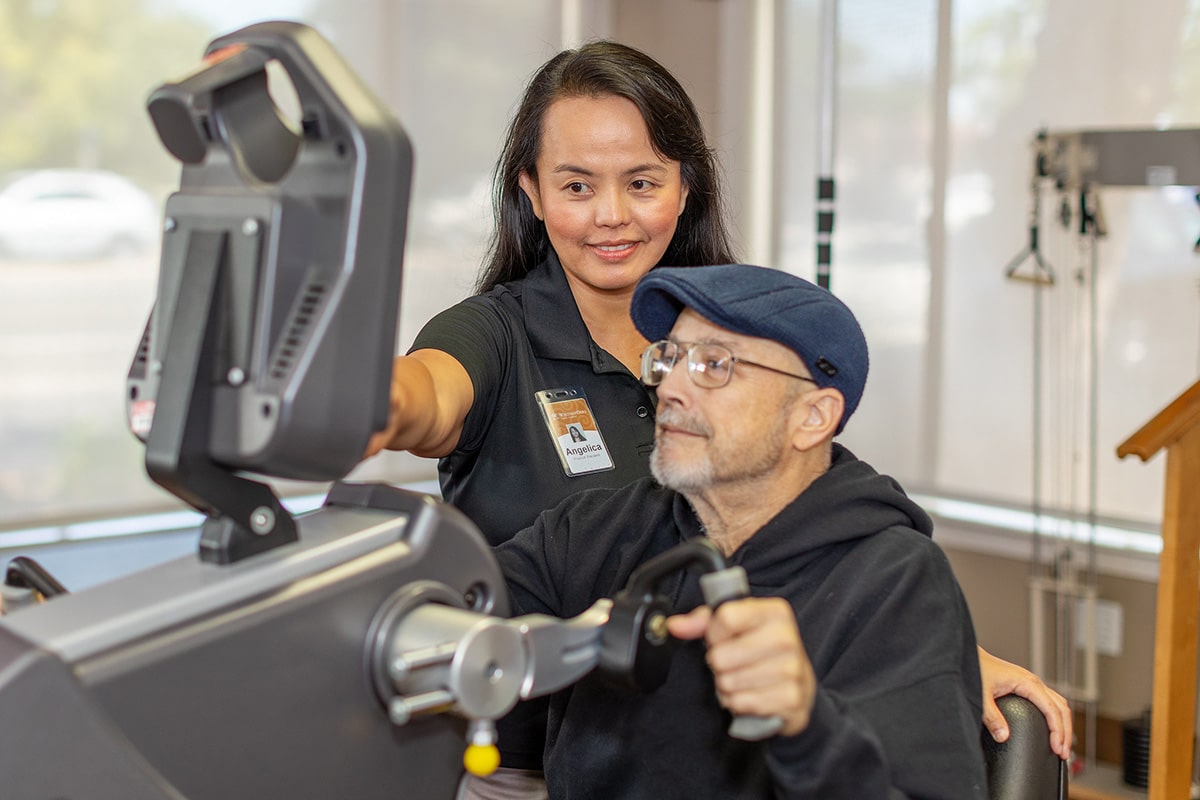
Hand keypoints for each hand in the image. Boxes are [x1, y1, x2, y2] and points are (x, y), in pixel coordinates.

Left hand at [668, 597, 815, 736]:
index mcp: (775, 611)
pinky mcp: (791, 699)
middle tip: (732, 664)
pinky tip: (751, 695)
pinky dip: (739, 703)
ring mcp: (792, 669)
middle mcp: (787, 637)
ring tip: (741, 680)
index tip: (721, 639)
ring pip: (729, 682)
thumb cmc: (761, 651)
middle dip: (719, 665)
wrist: (799, 685)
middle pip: (722, 655)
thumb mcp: (735, 627)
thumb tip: (675, 625)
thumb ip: (702, 621)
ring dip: (727, 686)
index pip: (725, 618)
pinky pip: (743, 702)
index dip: (714, 633)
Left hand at [978, 646, 1071, 759]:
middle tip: (1063, 754)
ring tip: (1061, 745)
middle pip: (1061, 708)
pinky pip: (1048, 701)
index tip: (1057, 749)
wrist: (965, 654)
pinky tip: (1051, 728)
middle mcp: (1032, 681)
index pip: (1052, 709)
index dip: (1058, 731)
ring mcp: (1030, 683)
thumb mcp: (981, 695)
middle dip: (1066, 732)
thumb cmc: (974, 668)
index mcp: (1027, 682)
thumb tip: (1004, 737)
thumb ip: (992, 717)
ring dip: (1063, 725)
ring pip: (1057, 704)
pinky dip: (1055, 717)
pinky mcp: (1024, 686)